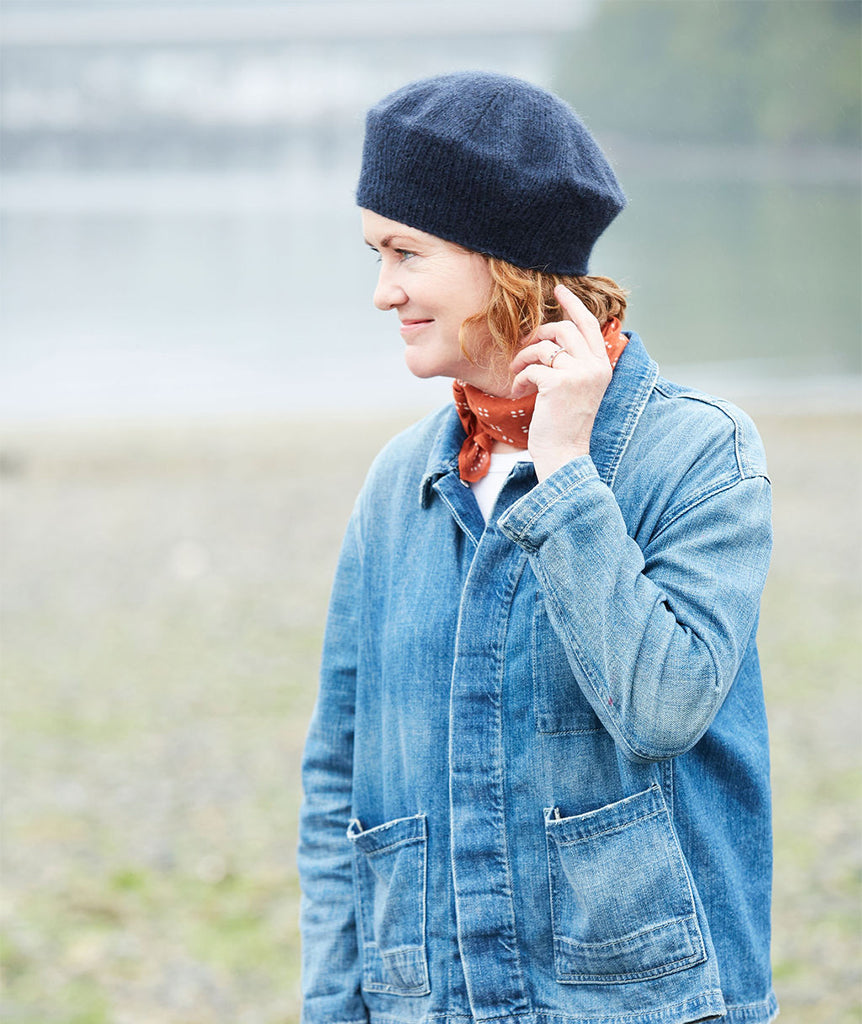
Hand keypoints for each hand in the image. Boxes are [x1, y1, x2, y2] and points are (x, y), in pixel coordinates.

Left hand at [509, 284, 612, 481]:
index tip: (558, 290)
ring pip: (544, 346)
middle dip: (538, 335)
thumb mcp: (576, 389)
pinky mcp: (558, 383)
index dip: (573, 304)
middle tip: (524, 350)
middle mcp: (594, 366)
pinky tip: (519, 392)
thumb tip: (552, 340)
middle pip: (563, 329)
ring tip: (517, 373)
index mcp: (602, 366)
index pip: (589, 324)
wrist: (565, 454)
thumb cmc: (565, 424)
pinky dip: (520, 378)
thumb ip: (573, 364)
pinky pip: (531, 367)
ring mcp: (578, 374)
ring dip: (524, 357)